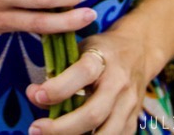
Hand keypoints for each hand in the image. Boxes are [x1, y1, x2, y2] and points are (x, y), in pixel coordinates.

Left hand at [26, 27, 148, 134]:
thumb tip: (34, 94)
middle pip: (92, 113)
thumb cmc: (101, 49)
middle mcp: (119, 82)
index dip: (58, 87)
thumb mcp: (80, 48)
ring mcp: (129, 104)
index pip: (83, 73)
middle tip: (35, 129)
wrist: (138, 50)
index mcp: (104, 57)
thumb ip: (59, 69)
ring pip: (105, 134)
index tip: (36, 94)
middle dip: (61, 127)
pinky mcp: (133, 120)